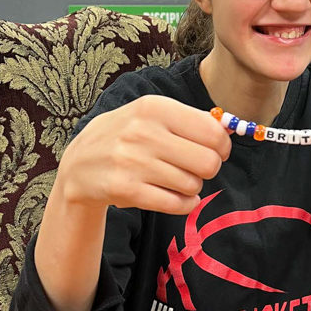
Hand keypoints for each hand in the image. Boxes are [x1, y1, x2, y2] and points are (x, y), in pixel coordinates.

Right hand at [57, 95, 231, 214]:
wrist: (81, 163)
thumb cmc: (127, 135)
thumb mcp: (153, 114)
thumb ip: (192, 119)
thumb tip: (230, 127)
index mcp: (154, 107)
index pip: (212, 132)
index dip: (222, 146)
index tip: (216, 150)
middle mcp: (143, 132)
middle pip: (208, 162)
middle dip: (208, 169)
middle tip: (195, 167)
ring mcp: (133, 162)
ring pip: (193, 185)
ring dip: (191, 186)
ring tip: (175, 179)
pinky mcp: (126, 190)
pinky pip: (176, 204)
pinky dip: (184, 204)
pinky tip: (175, 196)